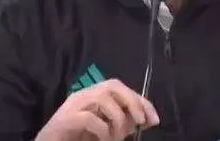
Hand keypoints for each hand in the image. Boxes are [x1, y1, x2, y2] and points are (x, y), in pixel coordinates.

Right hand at [35, 78, 159, 140]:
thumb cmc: (76, 138)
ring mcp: (73, 105)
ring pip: (102, 97)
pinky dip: (103, 131)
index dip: (140, 101)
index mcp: (93, 95)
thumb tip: (145, 119)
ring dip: (117, 119)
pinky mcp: (65, 119)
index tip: (154, 119)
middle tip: (141, 122)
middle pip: (112, 85)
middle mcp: (83, 95)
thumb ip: (121, 123)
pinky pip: (90, 118)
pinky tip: (104, 140)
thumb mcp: (105, 130)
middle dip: (132, 102)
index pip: (121, 88)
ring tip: (117, 137)